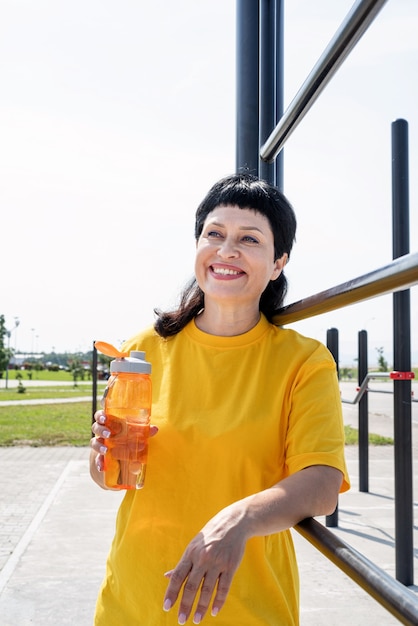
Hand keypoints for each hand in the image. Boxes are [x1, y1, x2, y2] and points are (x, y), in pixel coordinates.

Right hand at [90, 410, 157, 471]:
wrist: (119, 459)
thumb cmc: (127, 439)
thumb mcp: (136, 435)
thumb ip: (144, 431)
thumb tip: (155, 429)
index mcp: (110, 422)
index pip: (102, 415)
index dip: (101, 414)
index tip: (104, 415)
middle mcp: (103, 432)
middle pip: (96, 426)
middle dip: (101, 429)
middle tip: (109, 433)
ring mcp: (100, 444)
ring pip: (94, 442)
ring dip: (99, 446)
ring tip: (106, 450)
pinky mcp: (99, 456)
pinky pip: (96, 459)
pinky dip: (99, 463)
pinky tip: (102, 467)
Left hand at [163, 504, 248, 623]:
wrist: (233, 523)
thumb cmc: (210, 536)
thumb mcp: (194, 545)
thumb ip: (182, 563)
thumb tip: (167, 577)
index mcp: (190, 553)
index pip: (178, 576)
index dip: (171, 592)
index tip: (167, 607)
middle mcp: (202, 558)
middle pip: (191, 586)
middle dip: (185, 605)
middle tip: (181, 620)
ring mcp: (217, 562)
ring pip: (207, 589)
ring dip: (201, 607)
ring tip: (196, 620)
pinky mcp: (230, 566)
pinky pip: (224, 587)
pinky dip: (219, 601)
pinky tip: (214, 611)